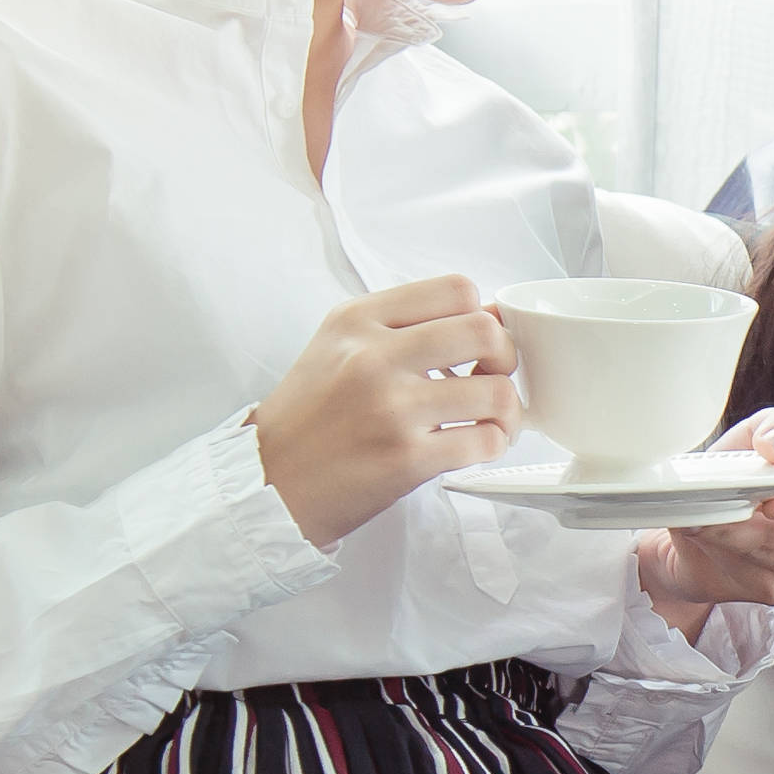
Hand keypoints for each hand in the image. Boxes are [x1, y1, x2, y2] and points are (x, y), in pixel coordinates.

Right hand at [255, 274, 518, 549]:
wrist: (266, 482)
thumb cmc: (306, 418)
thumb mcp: (337, 347)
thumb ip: (401, 327)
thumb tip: (484, 317)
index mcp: (358, 320)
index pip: (455, 290)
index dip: (481, 315)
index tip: (478, 341)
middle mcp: (373, 357)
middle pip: (484, 331)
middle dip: (506, 356)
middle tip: (492, 377)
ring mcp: (391, 408)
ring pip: (496, 391)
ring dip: (507, 410)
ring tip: (491, 421)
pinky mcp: (405, 458)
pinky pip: (483, 442)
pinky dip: (492, 445)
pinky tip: (476, 446)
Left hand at [636, 405, 773, 619]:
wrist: (709, 523)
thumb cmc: (748, 474)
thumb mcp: (766, 436)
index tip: (773, 501)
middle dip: (755, 527)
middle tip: (732, 511)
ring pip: (756, 558)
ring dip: (723, 534)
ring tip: (698, 512)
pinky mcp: (762, 593)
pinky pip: (733, 570)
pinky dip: (709, 546)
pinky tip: (694, 528)